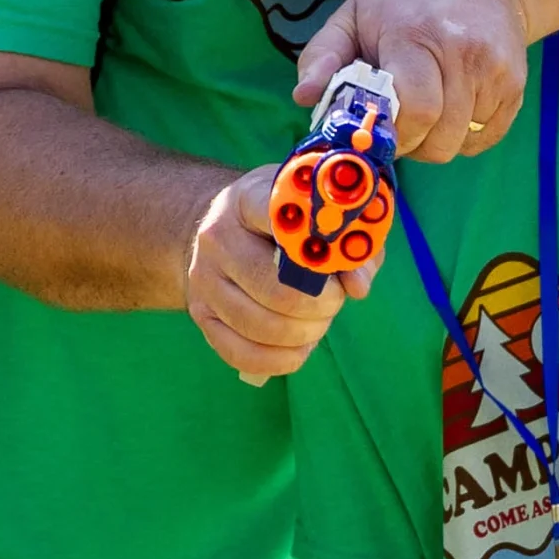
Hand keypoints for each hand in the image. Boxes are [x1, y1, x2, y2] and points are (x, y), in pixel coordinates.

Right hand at [185, 166, 380, 384]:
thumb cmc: (280, 220)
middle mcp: (217, 238)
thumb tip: (357, 284)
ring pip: (263, 327)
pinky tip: (300, 344)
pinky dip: (283, 358)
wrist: (221, 231)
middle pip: (278, 289)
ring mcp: (204, 280)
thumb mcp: (318, 210)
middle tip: (336, 299)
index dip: (322, 245)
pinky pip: (244, 354)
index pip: (283, 220)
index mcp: (248, 200)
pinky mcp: (201, 315)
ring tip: (319, 319)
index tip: (342, 256)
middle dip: (322, 304)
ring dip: (306, 332)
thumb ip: (350, 238)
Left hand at [293, 0, 528, 162]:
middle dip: (412, 143)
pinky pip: (486, 138)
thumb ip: (322, 55)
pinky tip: (452, 107)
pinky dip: (465, 136)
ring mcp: (494, 70)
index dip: (392, 132)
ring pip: (461, 143)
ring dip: (436, 140)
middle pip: (438, 136)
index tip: (377, 126)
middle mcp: (461, 52)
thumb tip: (303, 96)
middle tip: (398, 122)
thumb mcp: (355, 15)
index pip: (413, 109)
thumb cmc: (407, 1)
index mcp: (413, 35)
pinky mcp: (515, 85)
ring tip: (424, 110)